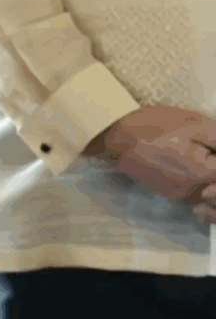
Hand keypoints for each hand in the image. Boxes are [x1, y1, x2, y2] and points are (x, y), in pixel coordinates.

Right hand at [87, 105, 215, 203]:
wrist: (112, 138)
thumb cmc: (152, 126)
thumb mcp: (194, 123)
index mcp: (203, 173)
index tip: (211, 145)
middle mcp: (194, 191)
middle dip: (215, 169)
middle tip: (205, 149)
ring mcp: (180, 195)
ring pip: (209, 193)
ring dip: (210, 179)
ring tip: (201, 155)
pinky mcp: (170, 193)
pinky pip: (197, 194)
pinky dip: (202, 184)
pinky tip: (194, 164)